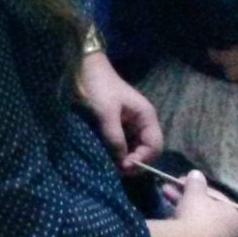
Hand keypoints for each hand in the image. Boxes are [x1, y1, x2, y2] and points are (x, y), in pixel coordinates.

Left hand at [77, 50, 161, 172]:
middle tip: (115, 169)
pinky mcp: (117, 124)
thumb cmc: (98, 87)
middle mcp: (142, 122)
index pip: (154, 147)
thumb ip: (115, 138)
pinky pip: (122, 142)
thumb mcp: (106, 113)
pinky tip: (106, 155)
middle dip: (133, 161)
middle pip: (145, 150)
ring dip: (123, 158)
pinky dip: (116, 151)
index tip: (123, 166)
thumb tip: (122, 163)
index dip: (142, 160)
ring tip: (109, 164)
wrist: (83, 67)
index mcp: (146, 117)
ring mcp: (130, 123)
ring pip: (133, 148)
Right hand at [158, 170, 237, 236]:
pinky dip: (185, 227)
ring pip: (200, 223)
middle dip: (186, 198)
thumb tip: (197, 173)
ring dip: (184, 211)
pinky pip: (197, 235)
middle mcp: (231, 231)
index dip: (197, 186)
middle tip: (168, 189)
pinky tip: (172, 222)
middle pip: (207, 210)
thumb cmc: (197, 216)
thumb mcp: (194, 194)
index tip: (180, 181)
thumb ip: (196, 183)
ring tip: (166, 204)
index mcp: (233, 215)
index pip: (215, 195)